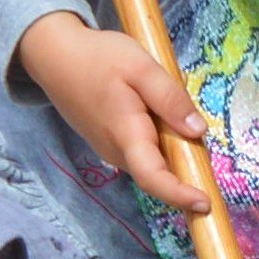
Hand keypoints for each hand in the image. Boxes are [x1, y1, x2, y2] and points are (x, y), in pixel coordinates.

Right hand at [12, 15, 217, 211]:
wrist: (54, 56)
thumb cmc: (97, 58)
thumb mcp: (141, 67)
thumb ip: (170, 98)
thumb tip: (198, 131)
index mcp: (126, 134)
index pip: (152, 178)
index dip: (179, 195)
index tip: (205, 202)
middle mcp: (117, 151)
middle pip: (158, 172)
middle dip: (186, 166)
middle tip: (203, 142)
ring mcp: (110, 150)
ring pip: (151, 161)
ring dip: (172, 151)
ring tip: (176, 116)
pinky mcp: (108, 143)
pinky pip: (142, 151)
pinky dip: (158, 143)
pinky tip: (158, 115)